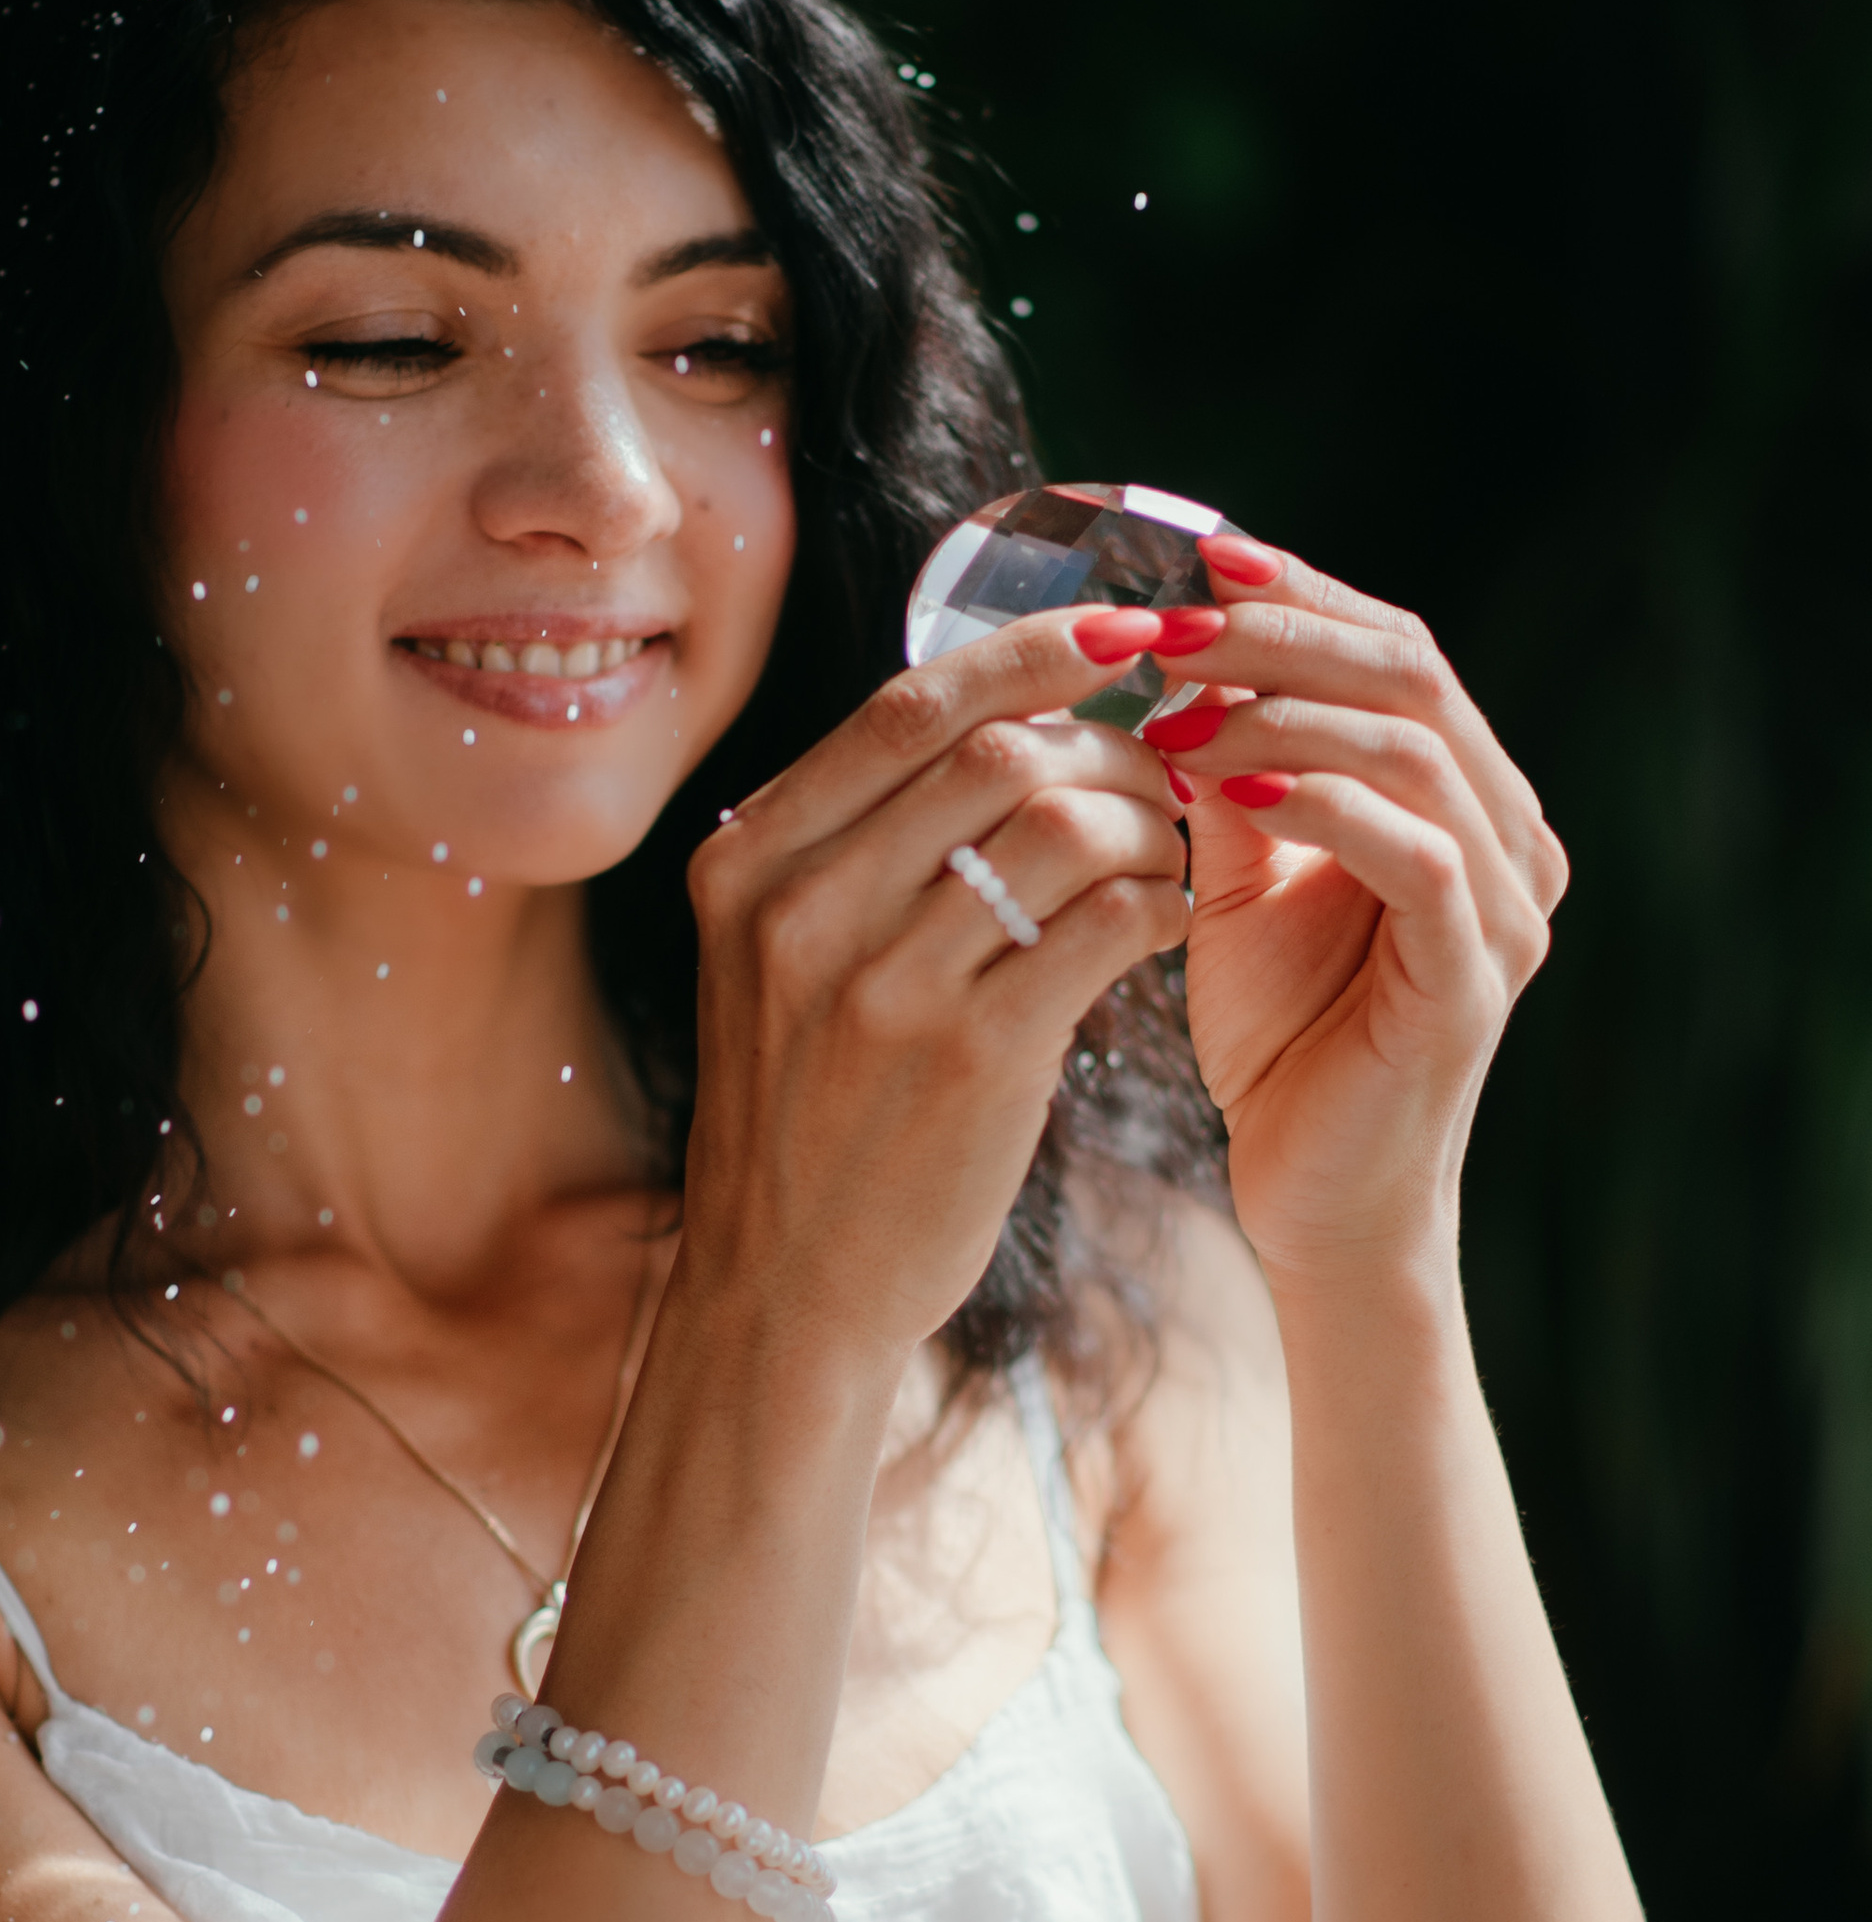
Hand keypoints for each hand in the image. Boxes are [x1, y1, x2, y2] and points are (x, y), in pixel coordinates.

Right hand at [681, 606, 1201, 1357]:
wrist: (785, 1291)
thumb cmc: (806, 1118)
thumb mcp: (778, 964)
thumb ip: (849, 847)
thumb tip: (992, 715)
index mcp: (745, 863)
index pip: (906, 706)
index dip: (1029, 650)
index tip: (1121, 630)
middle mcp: (801, 908)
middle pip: (997, 750)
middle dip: (1110, 742)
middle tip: (1171, 766)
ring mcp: (883, 983)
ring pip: (1063, 826)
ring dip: (1149, 821)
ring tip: (1176, 849)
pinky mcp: (970, 1059)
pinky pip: (1107, 926)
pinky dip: (1162, 902)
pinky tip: (1176, 917)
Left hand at [1143, 539, 1566, 1284]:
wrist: (1316, 1197)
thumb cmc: (1281, 1040)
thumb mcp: (1240, 879)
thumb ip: (1229, 774)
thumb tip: (1170, 659)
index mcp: (1467, 800)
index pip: (1397, 652)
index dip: (1301, 596)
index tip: (1195, 563)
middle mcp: (1511, 840)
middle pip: (1412, 676)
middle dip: (1282, 636)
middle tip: (1167, 628)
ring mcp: (1506, 907)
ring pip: (1413, 747)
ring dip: (1281, 712)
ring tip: (1174, 710)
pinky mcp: (1474, 975)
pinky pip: (1413, 849)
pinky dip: (1320, 802)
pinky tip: (1228, 787)